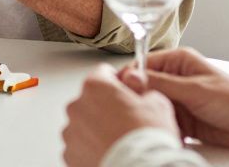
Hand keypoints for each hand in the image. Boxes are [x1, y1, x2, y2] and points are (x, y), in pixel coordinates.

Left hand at [62, 64, 178, 166]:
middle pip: (92, 100)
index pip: (103, 72)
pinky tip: (110, 152)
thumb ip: (145, 92)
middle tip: (128, 121)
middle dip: (107, 108)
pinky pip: (80, 147)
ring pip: (84, 125)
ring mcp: (71, 133)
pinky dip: (91, 149)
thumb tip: (144, 96)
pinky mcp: (70, 155)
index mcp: (95, 87)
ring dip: (98, 129)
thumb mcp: (158, 104)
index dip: (119, 81)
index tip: (126, 90)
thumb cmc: (146, 140)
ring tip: (119, 141)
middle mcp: (77, 107)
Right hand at [124, 47, 228, 148]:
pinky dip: (158, 126)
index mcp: (178, 61)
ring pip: (150, 105)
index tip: (117, 90)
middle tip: (131, 110)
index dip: (129, 77)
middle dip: (137, 99)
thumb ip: (162, 84)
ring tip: (145, 122)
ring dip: (148, 114)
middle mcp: (175, 77)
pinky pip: (160, 119)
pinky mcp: (180, 117)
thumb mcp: (194, 89)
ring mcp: (177, 98)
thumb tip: (131, 77)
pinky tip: (158, 131)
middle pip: (144, 86)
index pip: (143, 64)